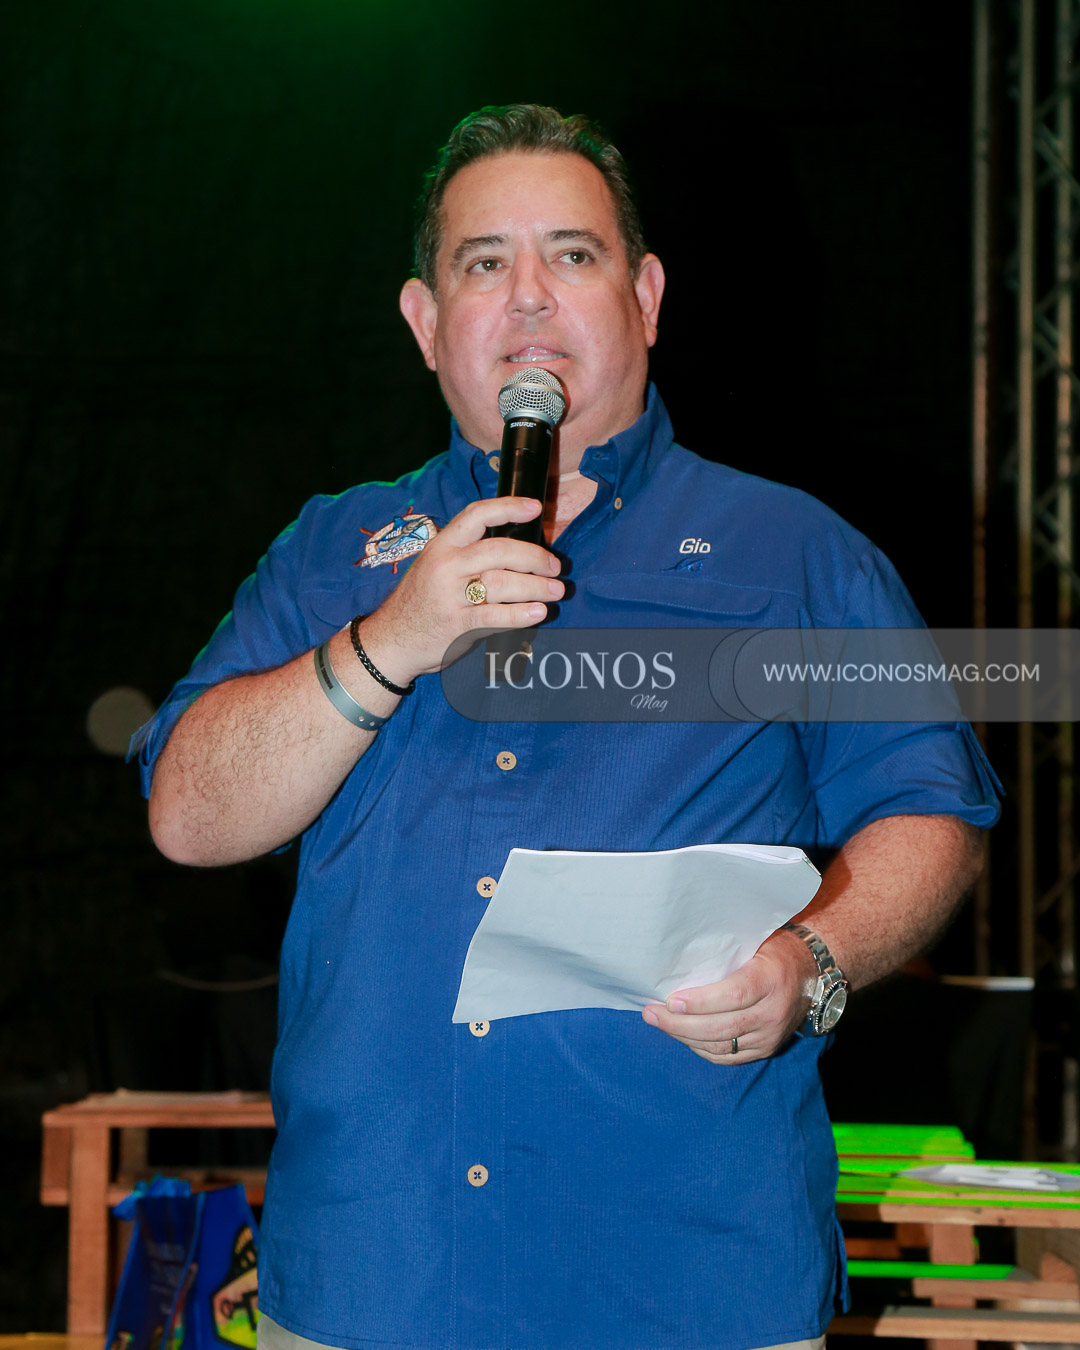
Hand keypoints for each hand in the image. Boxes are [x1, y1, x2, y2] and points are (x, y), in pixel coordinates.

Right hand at [357, 496, 563, 685]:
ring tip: (556, 591)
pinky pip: (495, 615)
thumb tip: (517, 550)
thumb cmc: (421, 601)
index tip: (535, 508)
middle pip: (499, 550)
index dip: (508, 507)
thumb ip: (467, 555)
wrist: (390, 640)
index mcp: (442, 545)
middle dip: (534, 557)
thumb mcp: (434, 567)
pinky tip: (538, 612)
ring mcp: (450, 595)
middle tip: (555, 567)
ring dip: (536, 586)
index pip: (476, 515)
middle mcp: (446, 566)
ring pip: (502, 582)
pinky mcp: (456, 624)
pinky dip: (521, 614)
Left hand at [641, 928, 817, 1063]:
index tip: (669, 1000)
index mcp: (771, 979)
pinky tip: (682, 1037)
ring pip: (722, 1046)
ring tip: (659, 1023)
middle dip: (680, 1024)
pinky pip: (729, 1058)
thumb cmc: (775, 950)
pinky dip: (702, 1049)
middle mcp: (774, 1012)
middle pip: (723, 1027)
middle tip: (650, 1014)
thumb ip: (727, 950)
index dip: (699, 1002)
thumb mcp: (756, 940)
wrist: (811, 973)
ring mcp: (772, 1035)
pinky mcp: (767, 1049)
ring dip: (685, 1037)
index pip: (733, 996)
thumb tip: (679, 956)